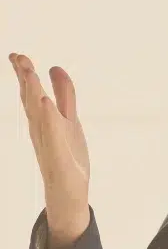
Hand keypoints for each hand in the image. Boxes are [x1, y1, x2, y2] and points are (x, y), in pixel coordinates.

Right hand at [10, 54, 89, 244]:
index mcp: (44, 120)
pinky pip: (53, 136)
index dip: (27, 74)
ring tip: (30, 72)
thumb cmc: (67, 156)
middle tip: (18, 57)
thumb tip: (55, 68)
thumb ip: (65, 95)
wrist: (67, 193)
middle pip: (31, 100)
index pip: (33, 93)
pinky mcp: (58, 158)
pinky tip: (47, 103)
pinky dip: (49, 119)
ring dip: (34, 93)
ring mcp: (49, 143)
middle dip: (25, 78)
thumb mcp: (69, 119)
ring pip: (39, 115)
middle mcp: (42, 130)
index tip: (18, 55)